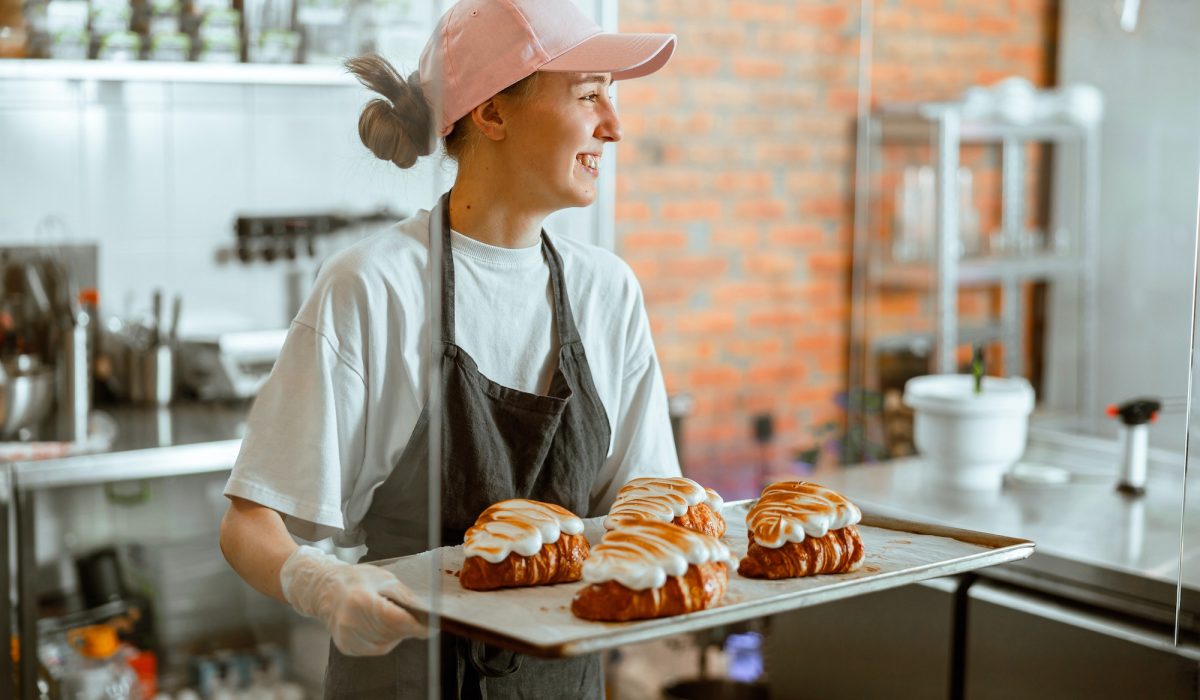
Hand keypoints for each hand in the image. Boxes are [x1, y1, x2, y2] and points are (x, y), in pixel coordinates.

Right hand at [280, 545, 427, 655]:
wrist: (326, 590)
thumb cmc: (357, 580)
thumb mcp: (384, 578)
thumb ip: (404, 596)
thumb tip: (424, 612)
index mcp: (361, 600)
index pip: (395, 619)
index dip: (417, 625)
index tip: (432, 627)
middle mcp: (351, 622)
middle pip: (393, 632)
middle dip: (408, 627)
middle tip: (413, 616)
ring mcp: (348, 637)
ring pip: (387, 642)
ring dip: (397, 632)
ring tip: (389, 614)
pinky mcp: (347, 647)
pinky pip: (377, 647)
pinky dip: (384, 638)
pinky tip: (378, 624)